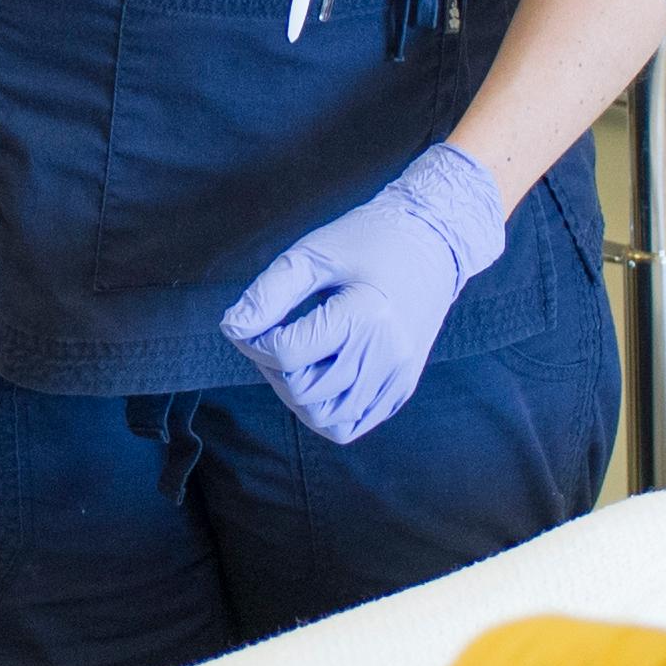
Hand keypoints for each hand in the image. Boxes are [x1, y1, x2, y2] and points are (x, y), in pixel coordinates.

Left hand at [222, 142, 507, 447]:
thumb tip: (232, 327)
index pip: (287, 354)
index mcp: (364, 316)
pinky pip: (352, 425)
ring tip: (296, 359)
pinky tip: (319, 377)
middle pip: (303, 392)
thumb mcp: (313, 254)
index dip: (255, 341)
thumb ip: (269, 292)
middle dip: (273, 368)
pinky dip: (325, 412)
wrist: (432, 242)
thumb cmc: (367, 240)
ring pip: (326, 419)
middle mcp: (386, 354)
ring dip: (296, 396)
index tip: (254, 322)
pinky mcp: (402, 388)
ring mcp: (398, 376)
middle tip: (274, 336)